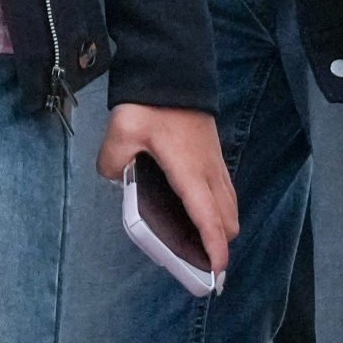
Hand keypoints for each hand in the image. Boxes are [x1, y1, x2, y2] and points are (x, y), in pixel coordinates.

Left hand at [95, 103, 237, 272]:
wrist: (173, 69)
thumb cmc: (152, 102)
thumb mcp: (123, 130)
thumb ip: (113, 160)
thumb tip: (114, 177)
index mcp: (190, 171)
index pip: (208, 218)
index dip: (214, 248)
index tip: (216, 274)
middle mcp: (209, 171)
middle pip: (227, 219)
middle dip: (219, 245)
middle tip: (199, 265)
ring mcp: (215, 162)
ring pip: (229, 206)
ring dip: (221, 228)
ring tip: (201, 246)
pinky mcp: (214, 155)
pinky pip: (224, 192)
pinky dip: (219, 210)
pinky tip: (200, 214)